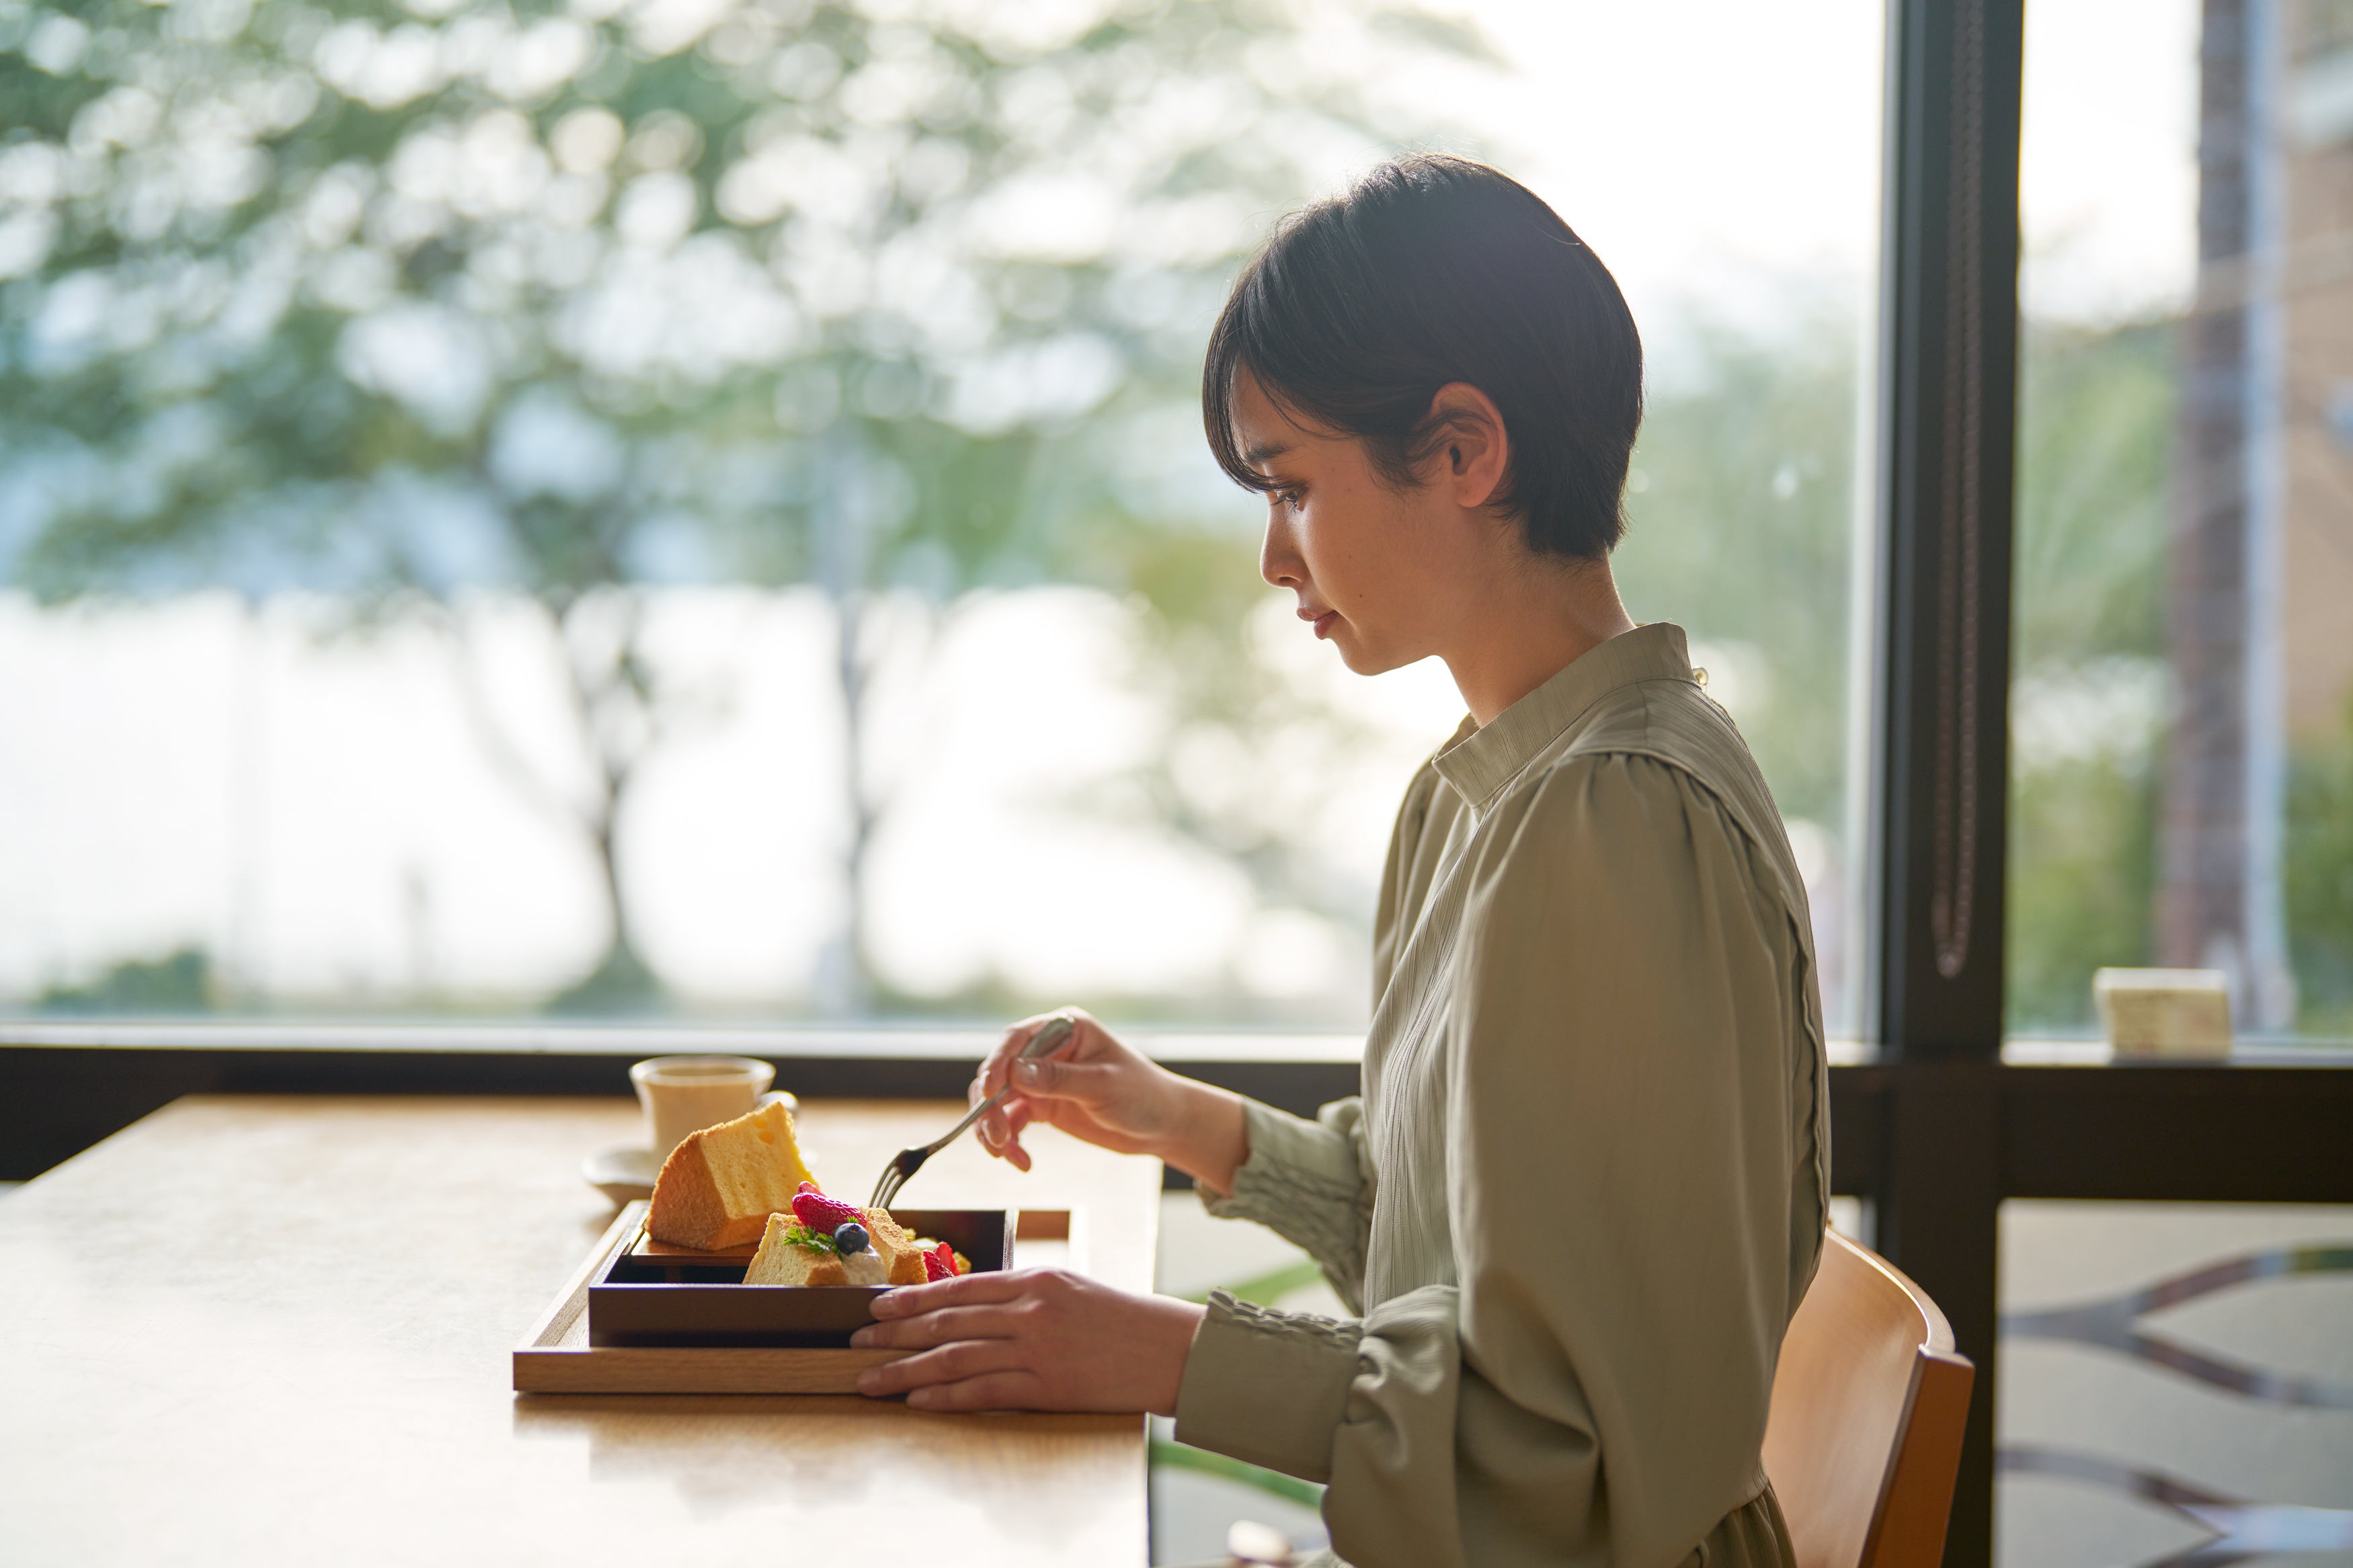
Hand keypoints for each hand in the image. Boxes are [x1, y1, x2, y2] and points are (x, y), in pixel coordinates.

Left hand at [850, 1269, 1206, 1413]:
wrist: (1173, 1350)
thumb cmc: (1125, 1321)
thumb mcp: (1074, 1288)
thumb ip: (1026, 1295)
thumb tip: (976, 1308)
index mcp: (1036, 1280)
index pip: (960, 1289)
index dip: (912, 1299)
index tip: (877, 1309)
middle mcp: (1030, 1310)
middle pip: (946, 1322)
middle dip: (893, 1334)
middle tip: (854, 1343)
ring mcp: (1037, 1349)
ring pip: (954, 1357)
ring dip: (904, 1370)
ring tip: (870, 1380)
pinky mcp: (1047, 1387)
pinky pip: (983, 1391)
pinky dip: (944, 1396)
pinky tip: (916, 1400)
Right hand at [973, 1008, 1245, 1190]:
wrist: (1162, 1124)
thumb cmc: (1143, 1094)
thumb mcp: (1103, 1085)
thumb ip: (1059, 1079)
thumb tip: (1015, 1072)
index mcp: (1065, 1029)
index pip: (1017, 1039)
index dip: (996, 1064)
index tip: (987, 1092)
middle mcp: (1048, 1050)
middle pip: (999, 1071)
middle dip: (991, 1105)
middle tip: (997, 1137)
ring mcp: (1042, 1079)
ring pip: (998, 1099)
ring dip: (993, 1127)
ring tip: (1005, 1153)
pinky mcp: (1043, 1106)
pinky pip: (1011, 1120)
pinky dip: (1009, 1141)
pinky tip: (1021, 1160)